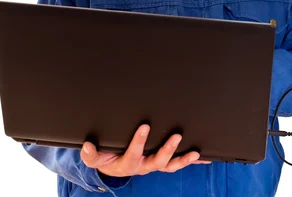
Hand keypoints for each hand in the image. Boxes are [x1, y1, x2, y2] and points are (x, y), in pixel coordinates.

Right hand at [80, 124, 209, 177]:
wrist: (113, 164)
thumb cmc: (106, 157)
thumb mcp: (95, 158)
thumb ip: (91, 154)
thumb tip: (87, 146)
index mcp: (127, 163)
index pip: (134, 153)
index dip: (139, 141)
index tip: (144, 126)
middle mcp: (144, 165)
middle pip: (157, 161)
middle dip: (168, 150)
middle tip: (176, 137)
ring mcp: (155, 164)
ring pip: (170, 165)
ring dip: (183, 159)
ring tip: (195, 152)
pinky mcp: (163, 161)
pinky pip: (179, 162)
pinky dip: (192, 161)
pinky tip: (205, 156)